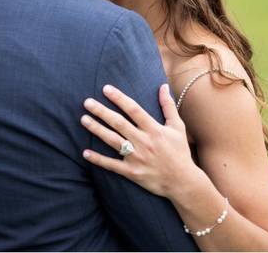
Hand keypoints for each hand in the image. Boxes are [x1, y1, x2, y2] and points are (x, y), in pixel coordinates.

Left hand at [81, 84, 198, 198]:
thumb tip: (163, 86)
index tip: (105, 89)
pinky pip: (112, 165)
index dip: (119, 98)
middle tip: (87, 102)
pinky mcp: (132, 172)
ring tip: (83, 119)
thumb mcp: (177, 127)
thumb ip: (168, 106)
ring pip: (113, 141)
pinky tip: (85, 152)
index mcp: (154, 130)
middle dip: (102, 112)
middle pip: (119, 123)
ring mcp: (137, 158)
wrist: (184, 183)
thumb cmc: (180, 152)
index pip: (134, 110)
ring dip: (97, 129)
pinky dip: (98, 159)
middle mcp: (144, 142)